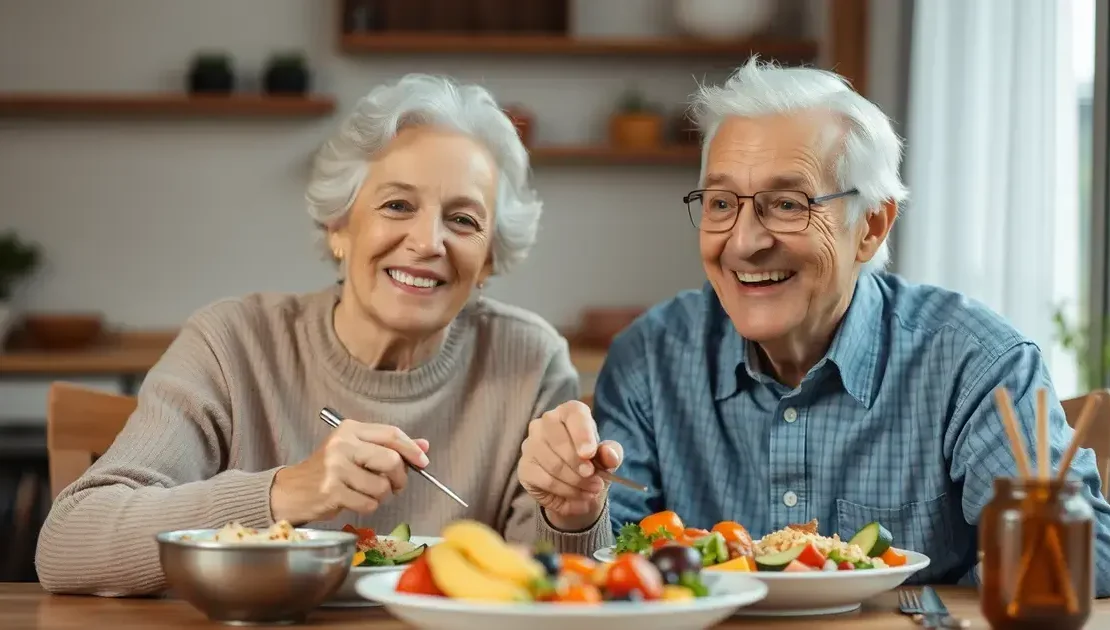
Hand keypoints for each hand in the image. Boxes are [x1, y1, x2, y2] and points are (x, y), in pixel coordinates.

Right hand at [270, 419, 429, 524]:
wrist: (292, 491)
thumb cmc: (328, 471)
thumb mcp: (356, 451)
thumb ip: (389, 447)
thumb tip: (424, 445)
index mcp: (350, 429)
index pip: (392, 434)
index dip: (412, 449)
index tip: (423, 461)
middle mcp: (342, 444)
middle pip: (391, 460)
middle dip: (400, 478)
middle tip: (395, 485)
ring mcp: (335, 468)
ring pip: (382, 486)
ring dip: (382, 496)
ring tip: (368, 493)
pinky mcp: (332, 491)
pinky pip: (369, 503)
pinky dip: (369, 506)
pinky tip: (355, 501)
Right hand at [518, 400, 623, 531]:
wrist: (576, 487)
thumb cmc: (592, 463)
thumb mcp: (607, 459)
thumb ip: (611, 453)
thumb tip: (609, 454)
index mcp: (570, 413)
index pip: (574, 414)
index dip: (582, 434)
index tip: (589, 454)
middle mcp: (546, 423)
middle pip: (559, 442)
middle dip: (580, 466)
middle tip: (596, 482)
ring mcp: (531, 443)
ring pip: (553, 464)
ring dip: (576, 483)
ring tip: (590, 492)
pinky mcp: (524, 466)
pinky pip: (545, 480)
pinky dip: (564, 492)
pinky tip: (577, 497)